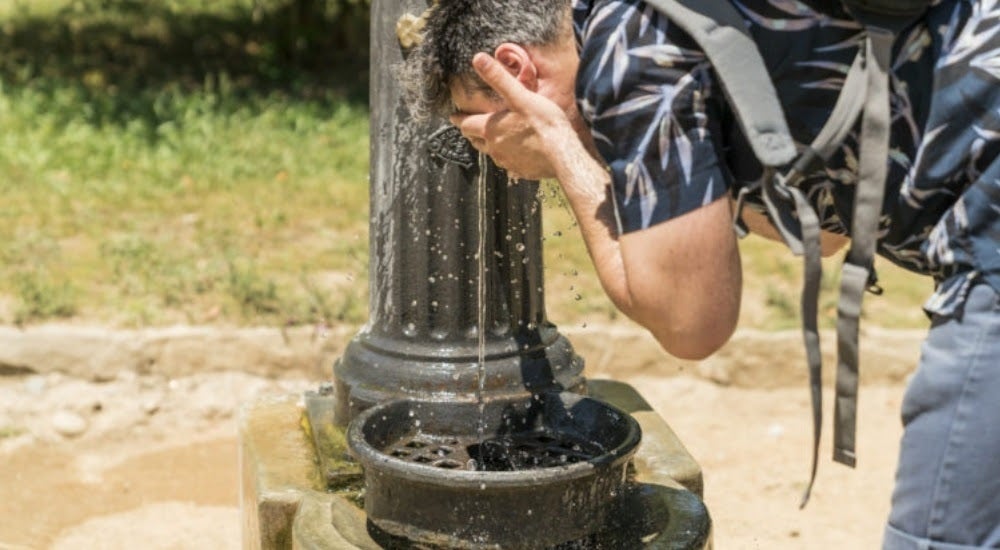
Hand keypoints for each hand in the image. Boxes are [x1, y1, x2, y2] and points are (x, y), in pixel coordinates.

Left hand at [450, 53, 576, 179]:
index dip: (459, 119)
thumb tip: (478, 58)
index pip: (466, 124)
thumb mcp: (520, 96)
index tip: (454, 117)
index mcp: (491, 129)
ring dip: (490, 145)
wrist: (563, 155)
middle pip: (476, 141)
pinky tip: (517, 154)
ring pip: (492, 153)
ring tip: (494, 138)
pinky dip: (509, 157)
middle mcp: (494, 148)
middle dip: (473, 133)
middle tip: (471, 127)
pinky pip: (509, 165)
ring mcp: (507, 162)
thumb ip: (498, 78)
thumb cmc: (543, 124)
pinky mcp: (521, 171)